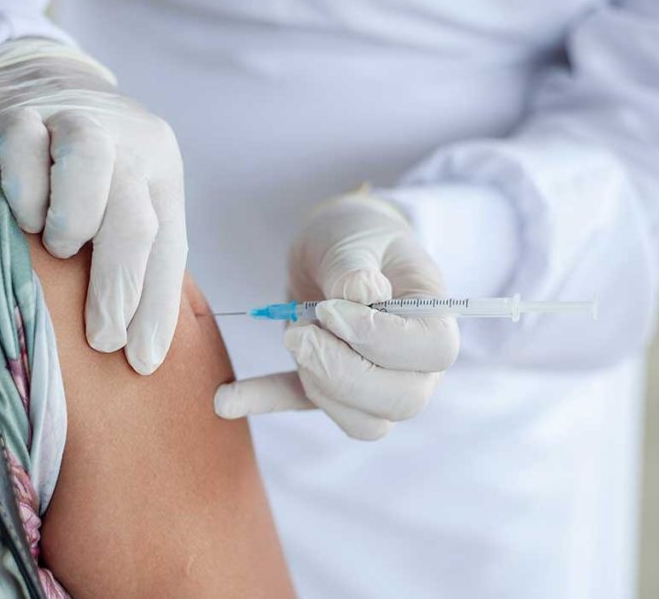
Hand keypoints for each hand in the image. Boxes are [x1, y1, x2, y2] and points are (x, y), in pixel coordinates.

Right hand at [0, 38, 186, 374]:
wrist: (26, 77)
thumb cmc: (74, 165)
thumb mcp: (117, 195)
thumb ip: (130, 247)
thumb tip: (134, 342)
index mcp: (161, 169)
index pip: (169, 247)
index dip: (158, 308)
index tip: (144, 361)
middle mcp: (130, 143)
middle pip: (135, 221)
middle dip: (120, 291)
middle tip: (102, 339)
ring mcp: (77, 121)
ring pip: (89, 173)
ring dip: (74, 227)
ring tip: (59, 249)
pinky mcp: (21, 114)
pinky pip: (25, 155)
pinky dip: (25, 194)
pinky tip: (22, 212)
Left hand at [214, 187, 458, 439]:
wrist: (336, 247)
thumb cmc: (357, 236)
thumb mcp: (353, 237)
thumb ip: (354, 265)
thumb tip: (360, 296)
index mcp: (434, 318)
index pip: (433, 352)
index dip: (382, 340)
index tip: (331, 309)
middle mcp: (416, 364)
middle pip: (401, 400)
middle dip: (342, 372)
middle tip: (298, 331)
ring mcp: (377, 384)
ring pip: (363, 422)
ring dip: (317, 386)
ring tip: (291, 335)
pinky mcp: (330, 388)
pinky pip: (303, 407)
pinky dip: (265, 402)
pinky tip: (225, 399)